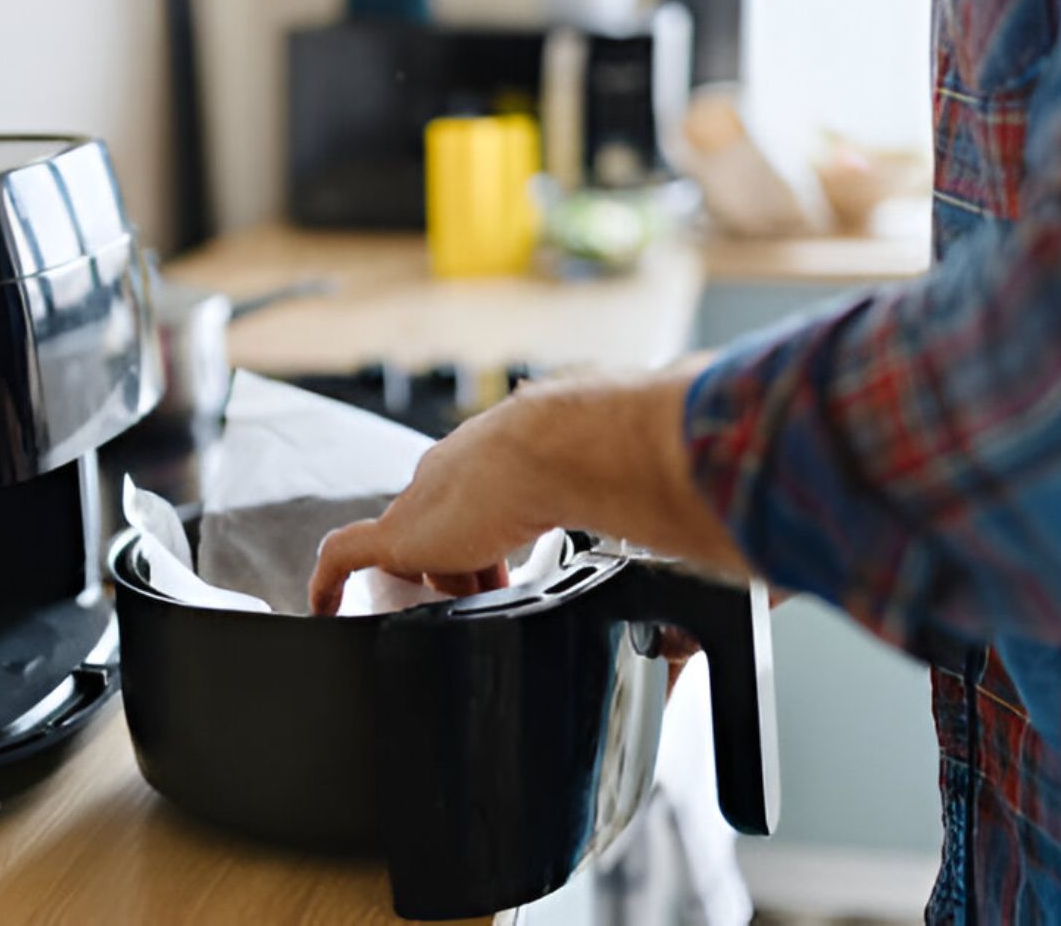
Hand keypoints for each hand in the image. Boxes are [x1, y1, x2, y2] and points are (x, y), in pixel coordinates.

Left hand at [309, 362, 749, 615]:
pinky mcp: (401, 531)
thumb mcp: (649, 510)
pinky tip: (322, 608)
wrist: (579, 442)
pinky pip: (345, 557)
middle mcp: (462, 472)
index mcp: (514, 458)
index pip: (493, 504)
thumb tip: (739, 603)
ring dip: (416, 583)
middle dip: (462, 568)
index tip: (516, 576)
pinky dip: (329, 582)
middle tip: (480, 605)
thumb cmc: (621, 461)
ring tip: (422, 619)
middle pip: (447, 530)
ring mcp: (427, 502)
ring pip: (405, 550)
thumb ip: (680, 544)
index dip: (501, 544)